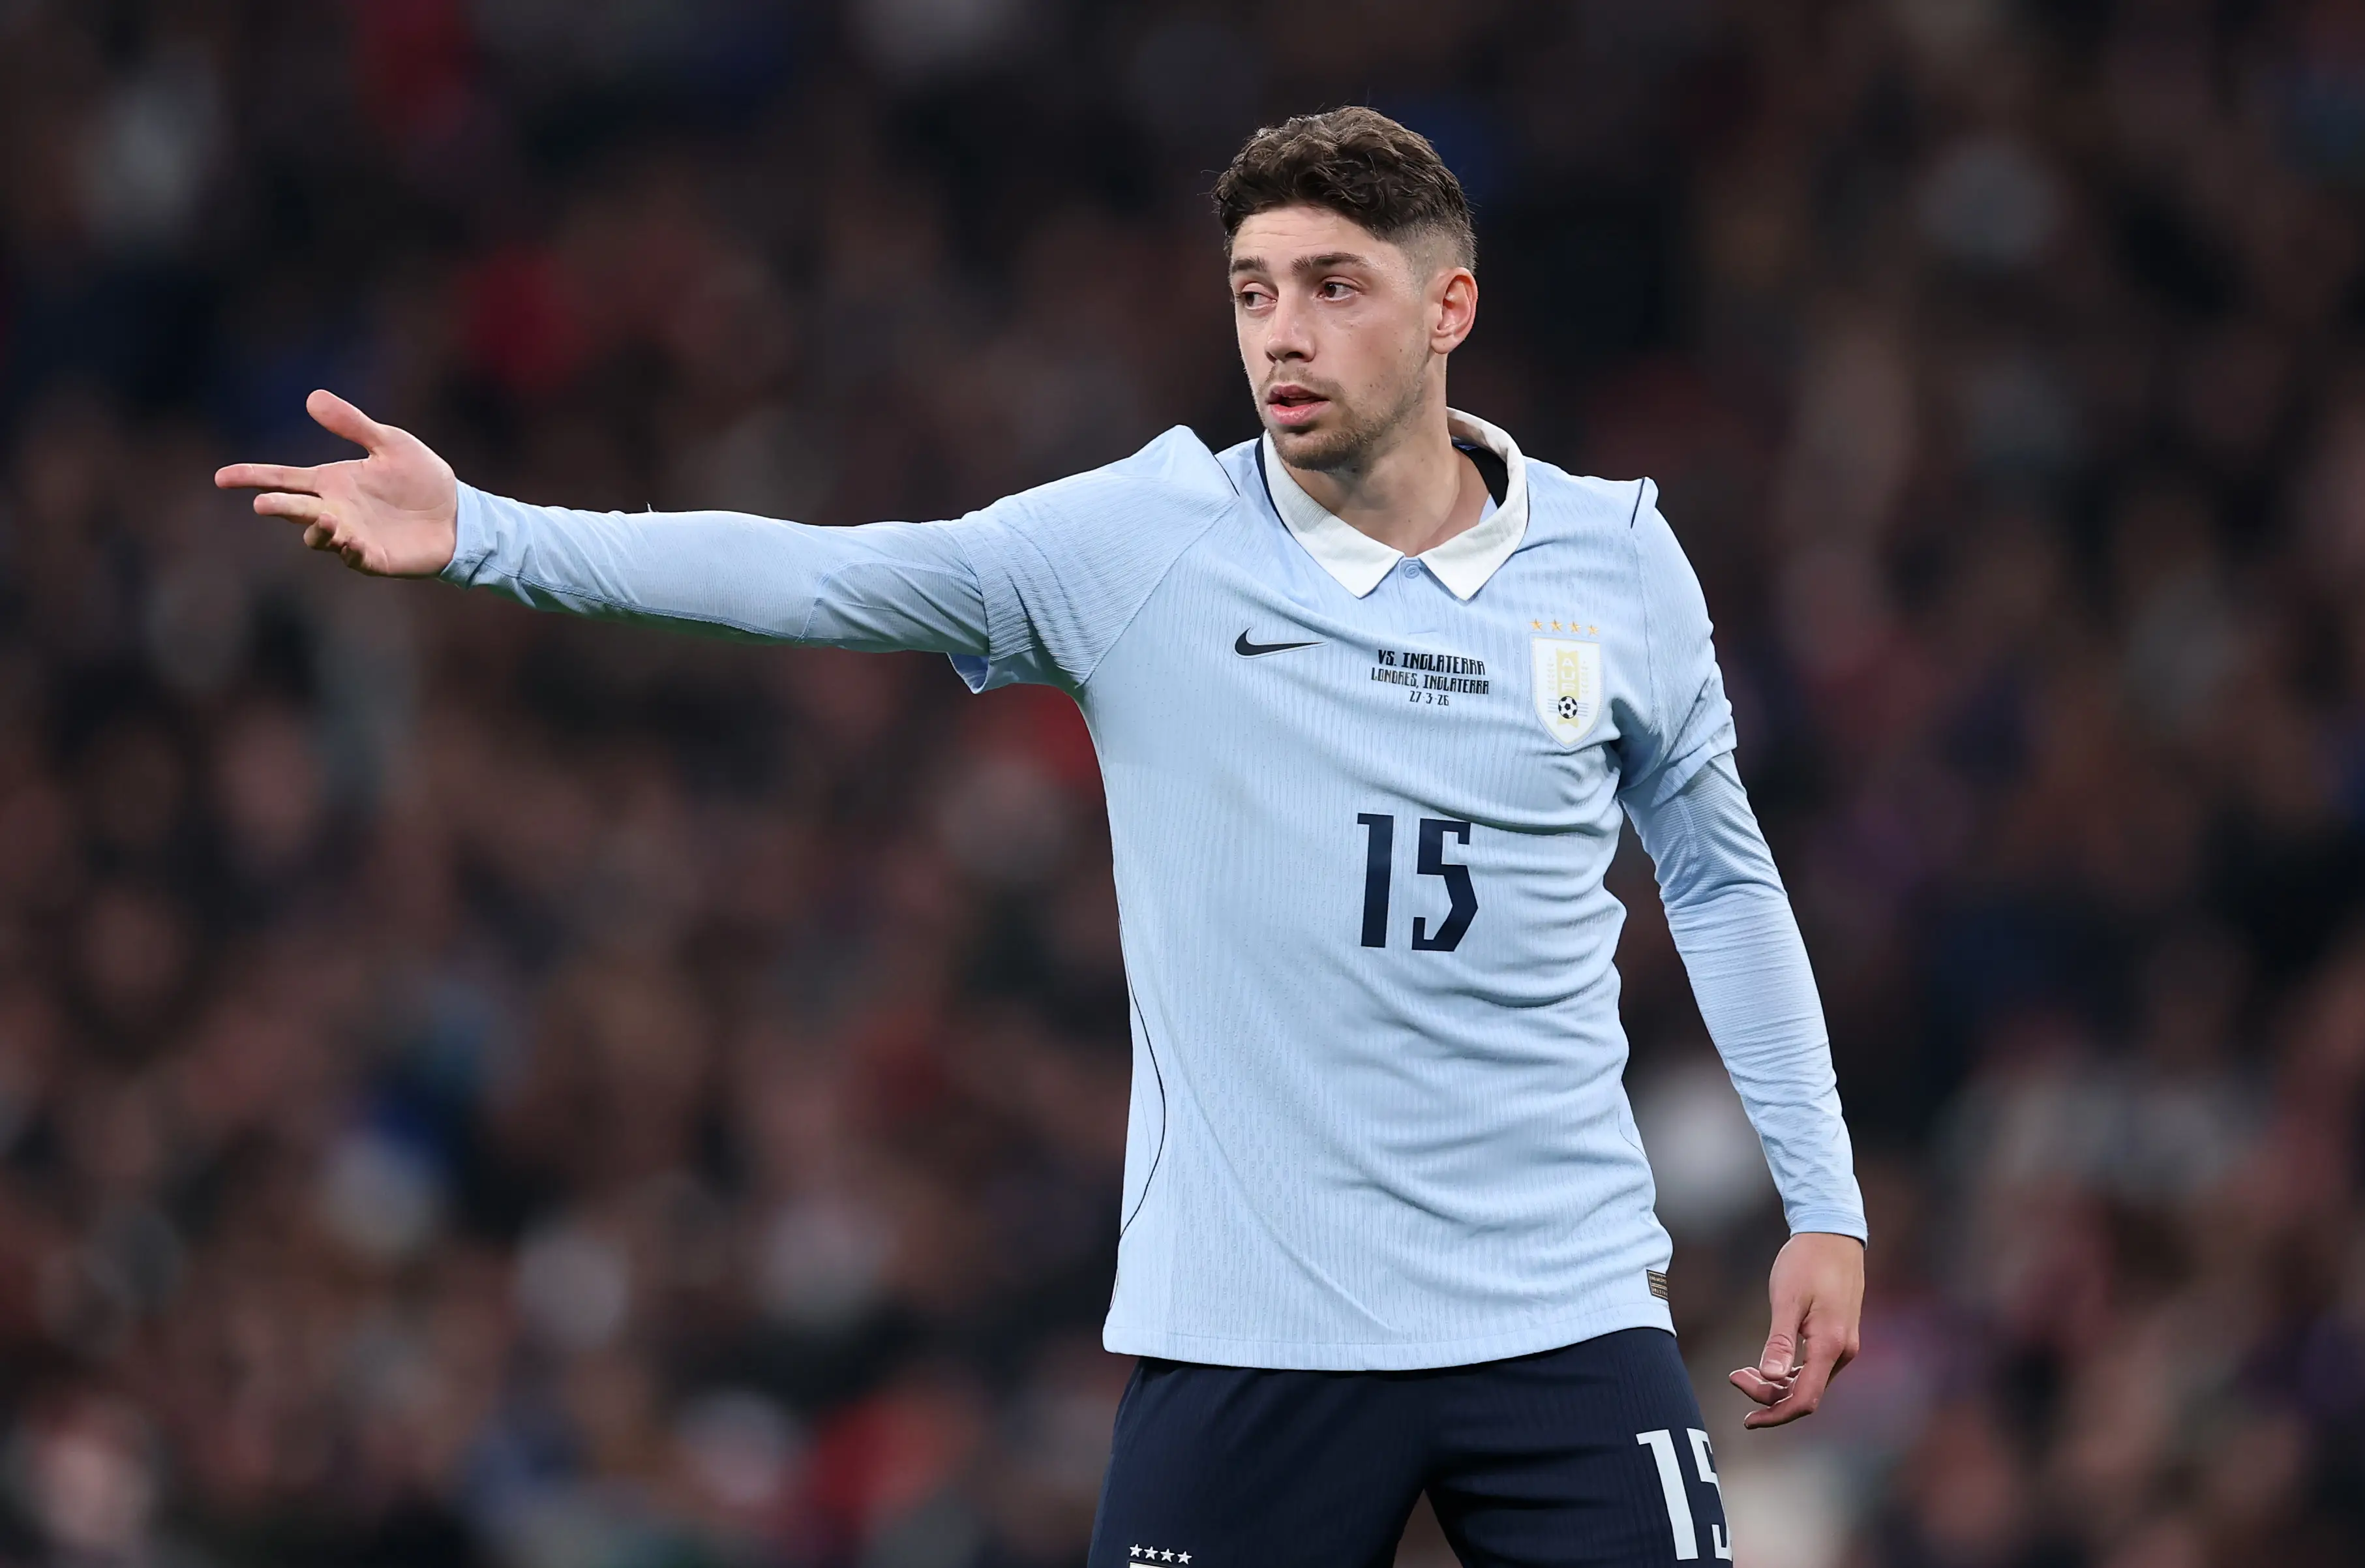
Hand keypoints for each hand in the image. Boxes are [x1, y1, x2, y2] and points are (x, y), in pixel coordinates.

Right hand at [215, 390, 459, 576]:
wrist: (457, 513)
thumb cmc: (422, 478)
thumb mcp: (390, 443)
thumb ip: (353, 425)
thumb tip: (312, 397)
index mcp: (332, 482)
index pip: (283, 478)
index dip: (253, 477)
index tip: (221, 477)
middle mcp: (335, 510)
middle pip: (295, 509)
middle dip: (278, 507)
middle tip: (263, 504)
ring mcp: (352, 536)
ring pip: (319, 537)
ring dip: (318, 529)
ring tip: (326, 519)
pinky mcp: (375, 558)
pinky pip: (354, 557)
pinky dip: (350, 550)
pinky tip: (353, 541)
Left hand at [1728, 1231, 1862, 1428]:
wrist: (1832, 1234)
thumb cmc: (1807, 1261)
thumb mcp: (1787, 1299)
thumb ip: (1780, 1341)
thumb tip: (1770, 1377)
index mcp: (1831, 1346)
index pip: (1805, 1400)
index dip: (1775, 1414)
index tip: (1746, 1419)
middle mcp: (1843, 1352)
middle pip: (1806, 1395)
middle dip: (1768, 1396)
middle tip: (1734, 1377)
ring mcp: (1843, 1345)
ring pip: (1810, 1383)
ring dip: (1777, 1385)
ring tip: (1741, 1372)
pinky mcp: (1838, 1337)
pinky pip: (1814, 1368)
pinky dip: (1790, 1373)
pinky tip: (1767, 1365)